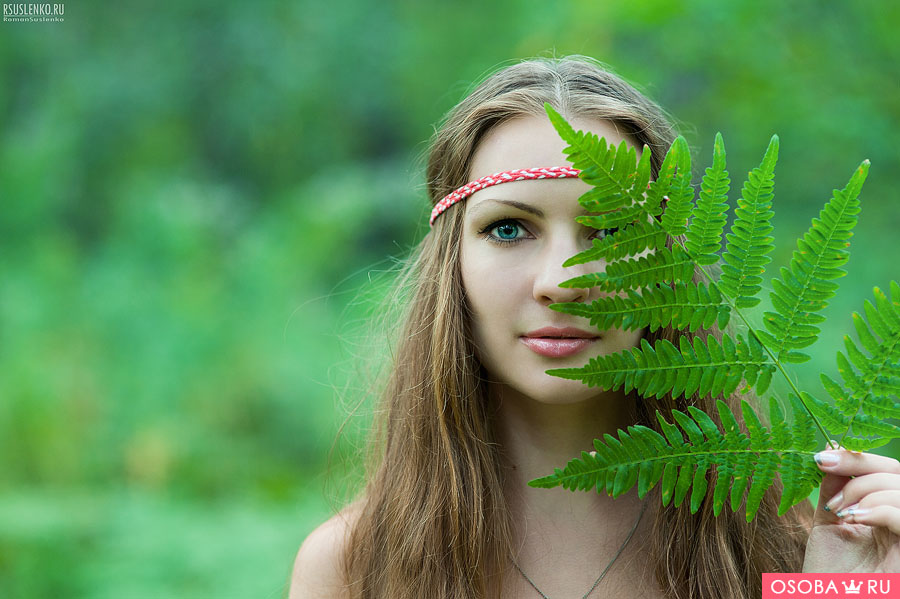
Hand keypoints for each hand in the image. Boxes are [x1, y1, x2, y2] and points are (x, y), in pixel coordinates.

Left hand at [802, 445, 899, 572]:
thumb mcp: (828, 523)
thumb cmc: (829, 575)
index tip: (821, 456)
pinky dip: (879, 510)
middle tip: (824, 466)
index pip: (886, 471)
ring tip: (838, 508)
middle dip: (859, 463)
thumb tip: (832, 451)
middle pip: (898, 472)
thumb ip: (834, 490)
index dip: (857, 457)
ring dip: (863, 489)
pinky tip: (853, 518)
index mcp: (885, 513)